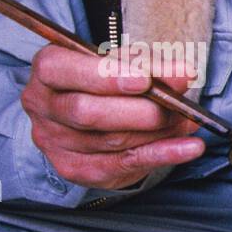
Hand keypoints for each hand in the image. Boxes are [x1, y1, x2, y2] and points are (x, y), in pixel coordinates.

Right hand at [20, 45, 204, 189]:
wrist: (97, 117)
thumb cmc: (109, 81)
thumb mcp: (126, 62)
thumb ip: (150, 65)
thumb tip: (181, 74)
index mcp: (48, 70)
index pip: (60, 70)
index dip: (104, 76)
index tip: (145, 79)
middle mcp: (43, 106)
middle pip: (86, 112)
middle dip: (138, 110)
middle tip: (176, 105)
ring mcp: (55, 141)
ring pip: (111, 140)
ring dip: (157, 131)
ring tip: (187, 120)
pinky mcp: (76, 168)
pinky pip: (125, 163)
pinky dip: (163, 154)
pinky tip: (188, 147)